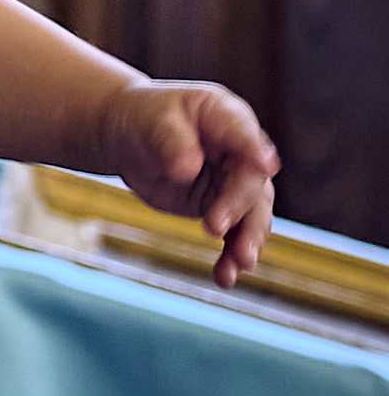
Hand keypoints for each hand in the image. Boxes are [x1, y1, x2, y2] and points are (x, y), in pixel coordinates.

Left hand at [103, 81, 277, 286]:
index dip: (255, 151)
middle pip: (251, 183)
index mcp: (225, 117)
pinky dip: (230, 257)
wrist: (130, 138)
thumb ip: (171, 142)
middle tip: (214, 227)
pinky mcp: (223, 208)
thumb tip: (187, 168)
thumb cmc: (143, 119)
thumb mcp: (151, 122)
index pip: (244, 135)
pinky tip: (224, 278)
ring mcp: (234, 182)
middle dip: (239, 208)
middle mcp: (240, 151)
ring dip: (247, 240)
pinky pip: (234, 235)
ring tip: (239, 263)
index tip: (265, 167)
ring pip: (253, 214)